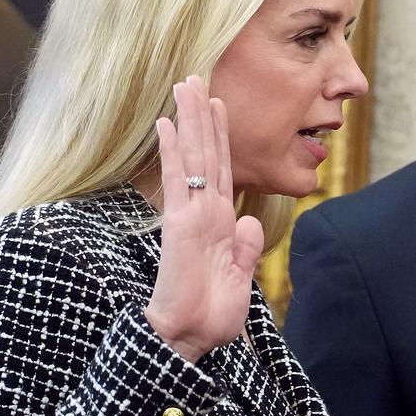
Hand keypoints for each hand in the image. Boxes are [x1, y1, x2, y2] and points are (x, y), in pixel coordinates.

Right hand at [145, 77, 263, 363]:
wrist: (188, 339)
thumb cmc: (210, 316)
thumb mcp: (239, 280)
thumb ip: (244, 249)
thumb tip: (248, 220)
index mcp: (220, 223)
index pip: (221, 169)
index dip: (220, 136)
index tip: (217, 103)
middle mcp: (204, 213)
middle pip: (205, 153)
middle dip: (201, 114)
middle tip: (194, 76)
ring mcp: (190, 216)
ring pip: (192, 157)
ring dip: (189, 120)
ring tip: (185, 84)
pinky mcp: (179, 227)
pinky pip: (178, 182)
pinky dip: (174, 152)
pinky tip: (168, 125)